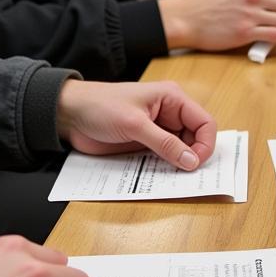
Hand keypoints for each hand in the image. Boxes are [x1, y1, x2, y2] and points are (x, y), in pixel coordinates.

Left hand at [56, 79, 216, 170]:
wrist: (70, 114)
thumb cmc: (101, 106)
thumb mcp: (134, 124)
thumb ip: (164, 143)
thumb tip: (192, 161)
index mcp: (173, 99)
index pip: (204, 122)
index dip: (205, 144)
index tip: (195, 164)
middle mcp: (170, 113)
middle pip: (196, 138)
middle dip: (194, 156)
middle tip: (185, 175)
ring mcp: (158, 129)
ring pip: (181, 150)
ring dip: (179, 164)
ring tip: (172, 177)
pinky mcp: (146, 143)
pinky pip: (164, 157)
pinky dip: (166, 167)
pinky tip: (160, 176)